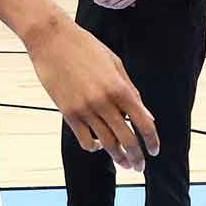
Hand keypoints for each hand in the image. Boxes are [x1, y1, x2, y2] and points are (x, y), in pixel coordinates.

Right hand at [25, 17, 158, 171]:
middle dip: (136, 157)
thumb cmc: (85, 47)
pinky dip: (94, 147)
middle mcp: (104, 102)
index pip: (144, 124)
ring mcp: (85, 109)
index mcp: (120, 88)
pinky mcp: (67, 112)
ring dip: (118, 158)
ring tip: (124, 163)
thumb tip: (147, 116)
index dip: (152, 141)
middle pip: (127, 140)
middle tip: (139, 167)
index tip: (154, 151)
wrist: (51, 38)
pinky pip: (85, 139)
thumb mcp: (115, 64)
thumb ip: (131, 91)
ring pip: (107, 144)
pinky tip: (98, 145)